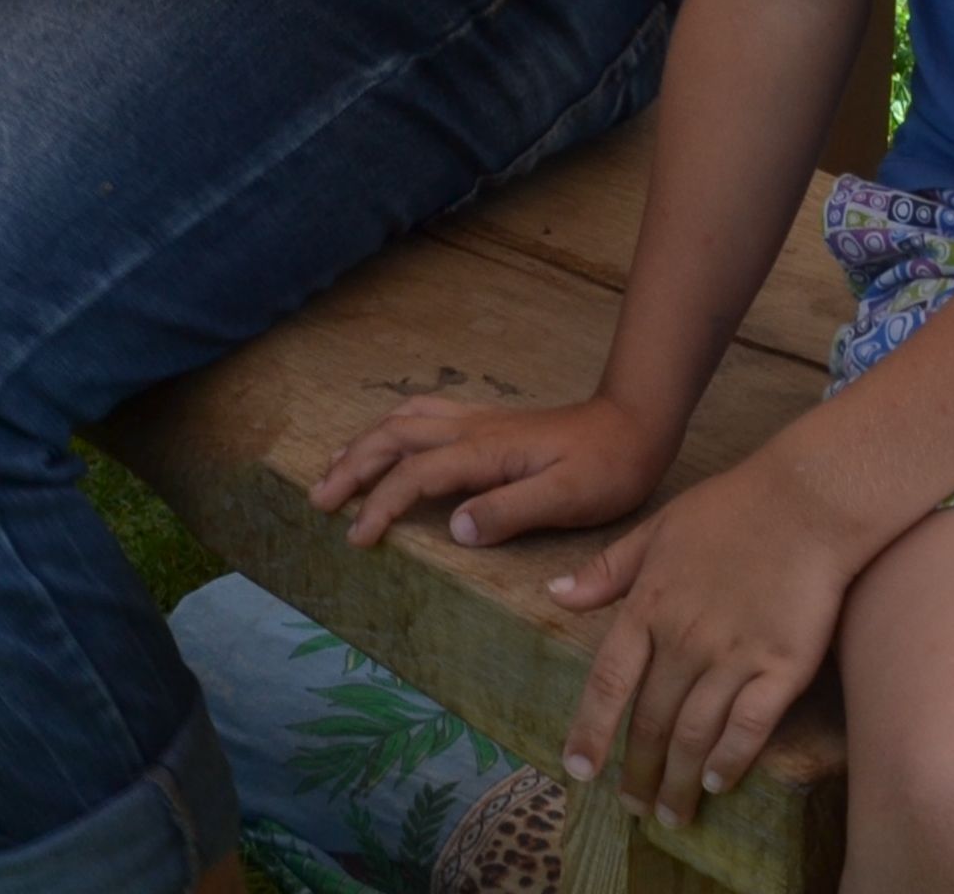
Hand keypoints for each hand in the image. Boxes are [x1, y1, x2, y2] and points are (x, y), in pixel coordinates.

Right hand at [311, 390, 679, 551]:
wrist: (634, 424)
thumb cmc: (607, 468)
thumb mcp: (567, 498)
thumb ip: (509, 512)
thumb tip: (455, 528)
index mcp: (484, 452)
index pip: (415, 476)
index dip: (380, 506)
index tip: (357, 539)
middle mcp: (471, 430)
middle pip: (392, 438)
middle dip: (351, 467)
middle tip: (319, 500)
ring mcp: (477, 421)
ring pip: (403, 421)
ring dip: (364, 443)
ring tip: (335, 468)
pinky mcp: (487, 422)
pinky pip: (423, 414)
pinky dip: (391, 425)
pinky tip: (386, 437)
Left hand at [544, 453, 869, 825]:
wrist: (805, 501)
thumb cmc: (730, 510)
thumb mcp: (655, 531)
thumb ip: (607, 571)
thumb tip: (556, 595)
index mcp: (648, 607)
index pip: (608, 683)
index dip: (591, 732)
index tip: (579, 771)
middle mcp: (684, 639)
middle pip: (651, 721)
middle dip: (638, 771)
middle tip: (632, 808)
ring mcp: (734, 655)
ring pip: (695, 734)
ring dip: (680, 780)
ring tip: (673, 814)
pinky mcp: (782, 666)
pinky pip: (748, 727)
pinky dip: (730, 761)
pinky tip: (718, 783)